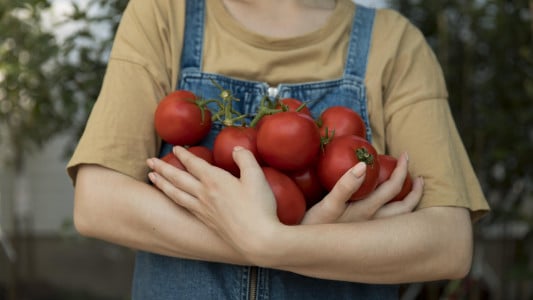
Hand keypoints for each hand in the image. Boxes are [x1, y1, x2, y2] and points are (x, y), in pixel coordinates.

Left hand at [147, 146, 281, 255]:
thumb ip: (245, 159)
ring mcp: (203, 209)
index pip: (194, 164)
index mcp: (215, 180)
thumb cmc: (259, 207)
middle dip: (163, 168)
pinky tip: (173, 198)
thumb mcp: (256, 176)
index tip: (175, 148)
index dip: (184, 155)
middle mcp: (204, 194)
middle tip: (150, 161)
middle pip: (178, 178)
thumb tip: (237, 149)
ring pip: (176, 194)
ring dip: (162, 184)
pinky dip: (174, 199)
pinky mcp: (206, 221)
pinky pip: (184, 206)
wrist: (257, 239)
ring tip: (151, 177)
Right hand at [302, 153, 423, 224]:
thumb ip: (345, 186)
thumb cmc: (313, 226)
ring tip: (413, 189)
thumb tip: (363, 166)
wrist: (302, 249)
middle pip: (404, 208)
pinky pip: (387, 224)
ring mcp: (368, 231)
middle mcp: (373, 224)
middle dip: (414, 190)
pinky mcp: (361, 236)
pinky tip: (388, 207)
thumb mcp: (328, 205)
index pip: (393, 189)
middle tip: (417, 175)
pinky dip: (395, 214)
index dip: (401, 171)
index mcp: (367, 213)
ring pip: (398, 219)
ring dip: (409, 203)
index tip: (404, 155)